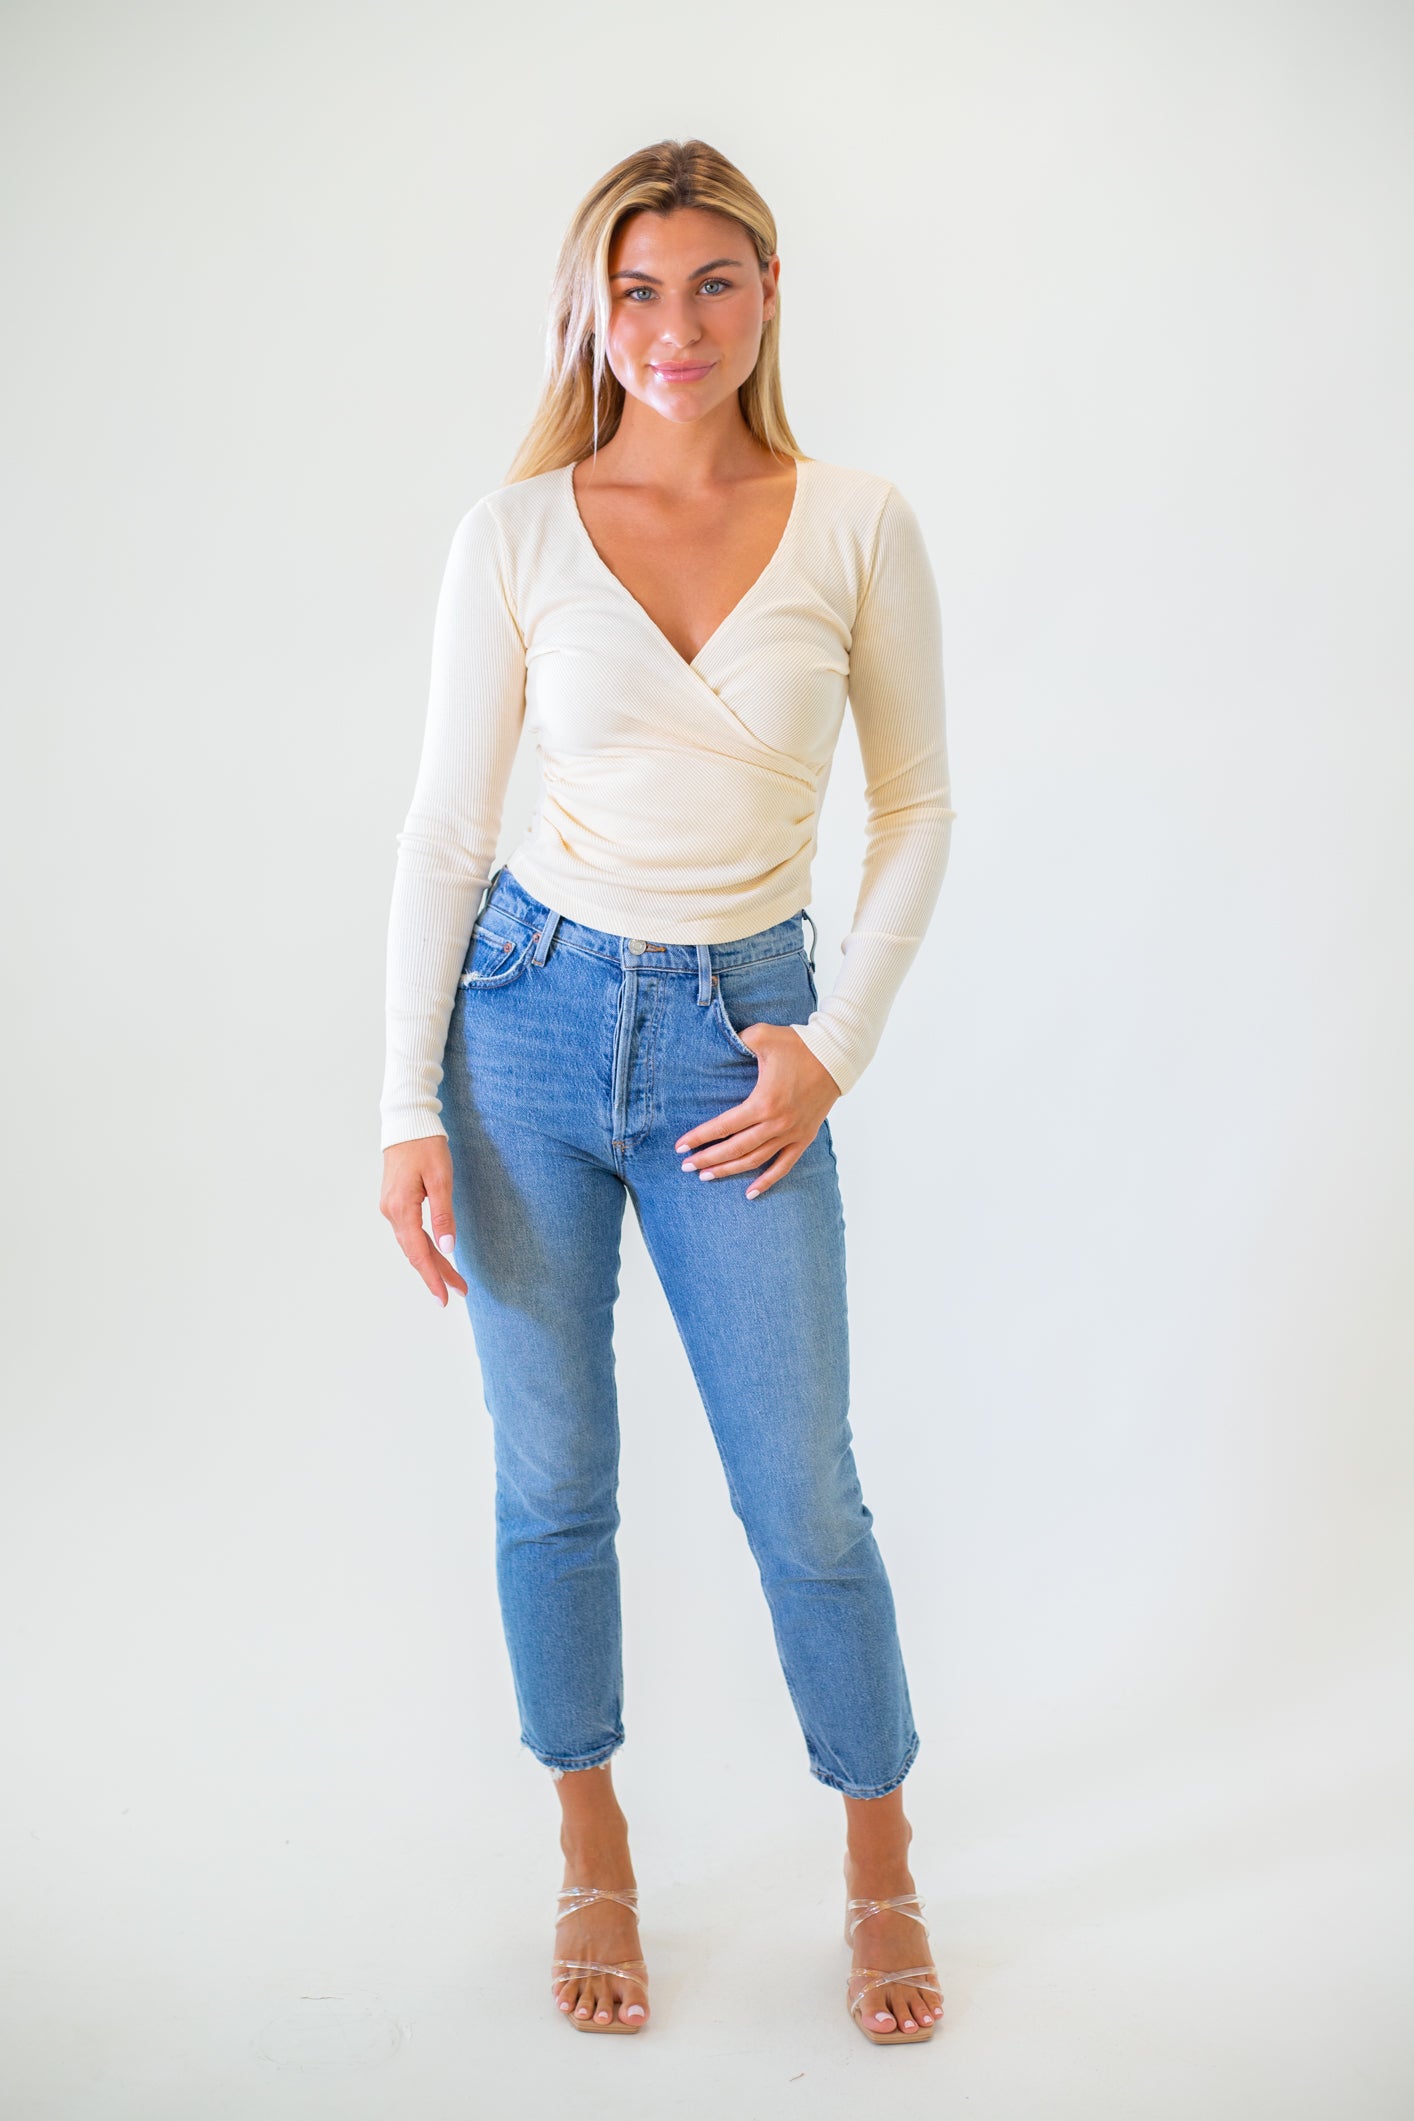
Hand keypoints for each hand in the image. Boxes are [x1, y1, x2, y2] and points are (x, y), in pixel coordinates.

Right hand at [380, 1135, 469, 1306]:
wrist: (407, 1122)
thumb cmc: (425, 1146)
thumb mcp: (440, 1179)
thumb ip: (443, 1214)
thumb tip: (448, 1246)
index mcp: (401, 1208)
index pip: (419, 1252)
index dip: (433, 1276)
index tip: (445, 1297)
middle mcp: (392, 1212)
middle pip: (416, 1253)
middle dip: (437, 1274)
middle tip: (459, 1292)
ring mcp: (391, 1208)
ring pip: (413, 1244)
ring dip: (432, 1262)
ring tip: (453, 1280)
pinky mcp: (395, 1202)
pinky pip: (410, 1233)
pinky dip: (424, 1248)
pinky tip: (436, 1256)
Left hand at [675, 1025, 839, 1197]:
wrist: (837, 1057)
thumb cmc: (799, 1045)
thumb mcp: (763, 1035)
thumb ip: (738, 1039)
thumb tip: (720, 1042)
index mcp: (763, 1102)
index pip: (724, 1126)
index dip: (700, 1137)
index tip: (680, 1147)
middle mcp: (776, 1123)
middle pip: (735, 1149)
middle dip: (708, 1159)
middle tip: (686, 1167)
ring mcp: (791, 1133)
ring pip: (755, 1160)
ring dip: (729, 1170)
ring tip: (707, 1176)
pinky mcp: (804, 1137)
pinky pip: (784, 1166)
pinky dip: (767, 1181)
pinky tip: (750, 1193)